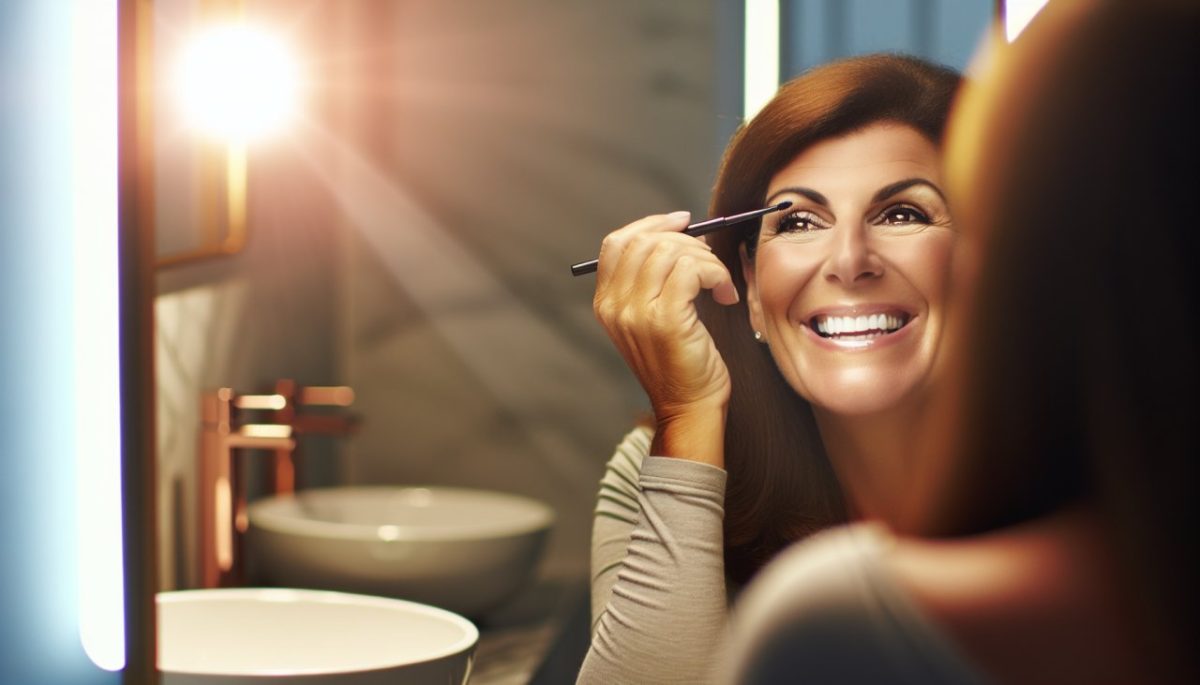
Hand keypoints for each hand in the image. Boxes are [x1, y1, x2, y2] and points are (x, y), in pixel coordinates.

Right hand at [592, 212, 738, 463]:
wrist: (689, 409)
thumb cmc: (681, 364)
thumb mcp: (652, 319)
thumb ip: (652, 281)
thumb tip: (680, 233)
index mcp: (606, 303)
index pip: (617, 243)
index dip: (652, 224)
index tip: (684, 223)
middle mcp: (615, 306)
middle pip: (644, 241)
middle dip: (685, 240)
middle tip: (708, 260)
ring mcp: (637, 313)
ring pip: (670, 251)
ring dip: (705, 259)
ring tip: (718, 283)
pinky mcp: (666, 320)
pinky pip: (691, 270)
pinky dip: (715, 273)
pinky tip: (725, 294)